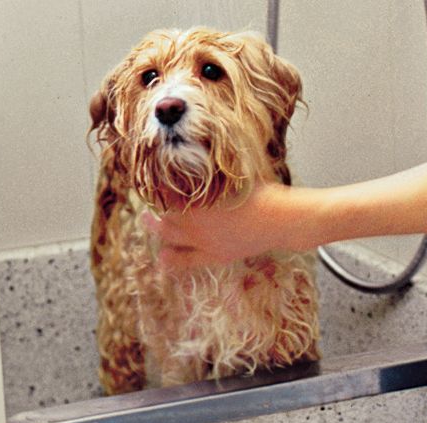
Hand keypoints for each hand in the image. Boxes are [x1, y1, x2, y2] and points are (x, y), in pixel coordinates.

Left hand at [142, 182, 295, 269]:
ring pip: (170, 237)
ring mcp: (204, 242)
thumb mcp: (233, 175)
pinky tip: (162, 262)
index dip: (157, 185)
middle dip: (153, 206)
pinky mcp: (216, 255)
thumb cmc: (259, 192)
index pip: (165, 192)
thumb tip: (195, 156)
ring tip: (147, 222)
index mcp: (196, 201)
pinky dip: (173, 261)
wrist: (278, 219)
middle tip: (147, 199)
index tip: (153, 177)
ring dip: (157, 229)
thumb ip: (211, 170)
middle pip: (164, 214)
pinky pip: (189, 261)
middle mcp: (194, 223)